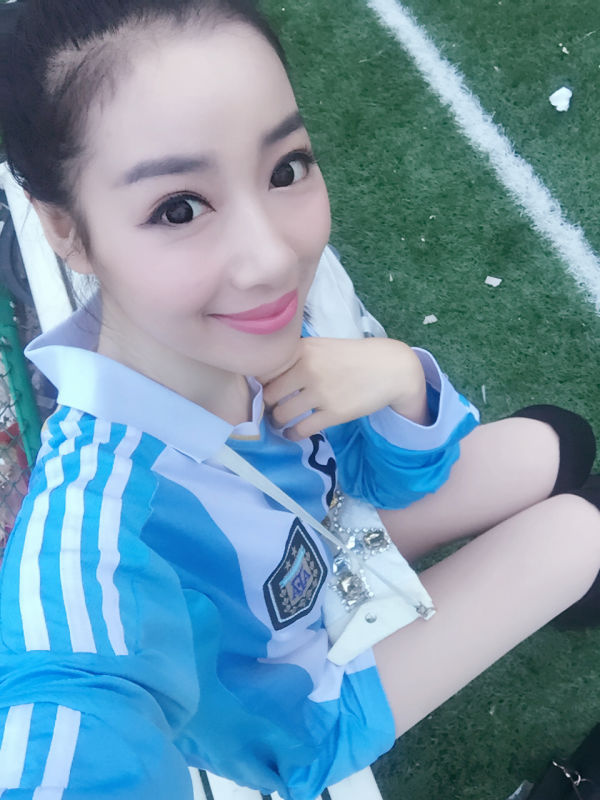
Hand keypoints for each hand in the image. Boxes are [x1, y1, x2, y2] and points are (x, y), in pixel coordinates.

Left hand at [259, 337, 429, 440]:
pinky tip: (292, 433)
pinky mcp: (333, 413)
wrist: (389, 368)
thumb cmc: (352, 357)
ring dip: (276, 421)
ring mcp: (320, 392)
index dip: (258, 383)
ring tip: (279, 422)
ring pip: (281, 414)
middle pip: (268, 394)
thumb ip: (296, 357)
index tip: (260, 390)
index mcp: (302, 350)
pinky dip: (291, 434)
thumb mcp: (322, 347)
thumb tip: (265, 377)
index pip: (264, 370)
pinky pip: (301, 429)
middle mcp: (308, 369)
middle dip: (265, 405)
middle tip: (268, 409)